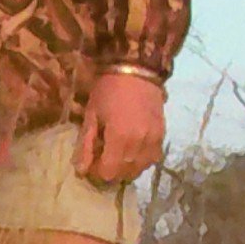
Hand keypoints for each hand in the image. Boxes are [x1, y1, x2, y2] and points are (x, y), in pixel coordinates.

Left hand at [75, 68, 166, 185]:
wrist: (137, 69)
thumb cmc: (108, 90)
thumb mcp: (91, 115)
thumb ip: (86, 145)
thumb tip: (81, 170)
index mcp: (120, 138)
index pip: (109, 173)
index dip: (98, 173)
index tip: (92, 164)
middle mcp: (139, 143)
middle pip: (125, 174)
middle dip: (112, 172)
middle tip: (103, 159)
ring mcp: (154, 140)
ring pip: (140, 168)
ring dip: (127, 168)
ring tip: (117, 156)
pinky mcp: (162, 134)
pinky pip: (153, 158)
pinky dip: (141, 160)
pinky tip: (132, 151)